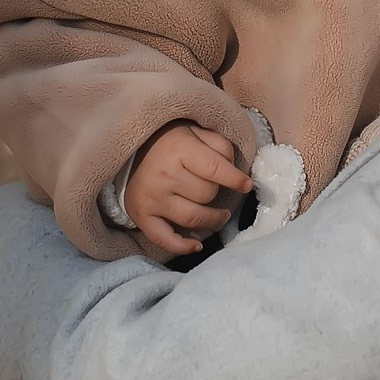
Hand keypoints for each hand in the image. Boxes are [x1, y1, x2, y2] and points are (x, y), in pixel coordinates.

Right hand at [123, 121, 249, 256]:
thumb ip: (221, 146)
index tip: (246, 185)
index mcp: (179, 148)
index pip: (216, 169)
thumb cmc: (172, 143)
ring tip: (220, 216)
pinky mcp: (142, 216)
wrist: (132, 152)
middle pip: (206, 194)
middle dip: (216, 192)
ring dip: (212, 220)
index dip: (236, 180)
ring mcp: (152, 198)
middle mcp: (164, 174)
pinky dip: (183, 246)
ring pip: (194, 218)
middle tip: (212, 187)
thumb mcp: (197, 132)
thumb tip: (239, 175)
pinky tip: (197, 245)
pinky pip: (165, 238)